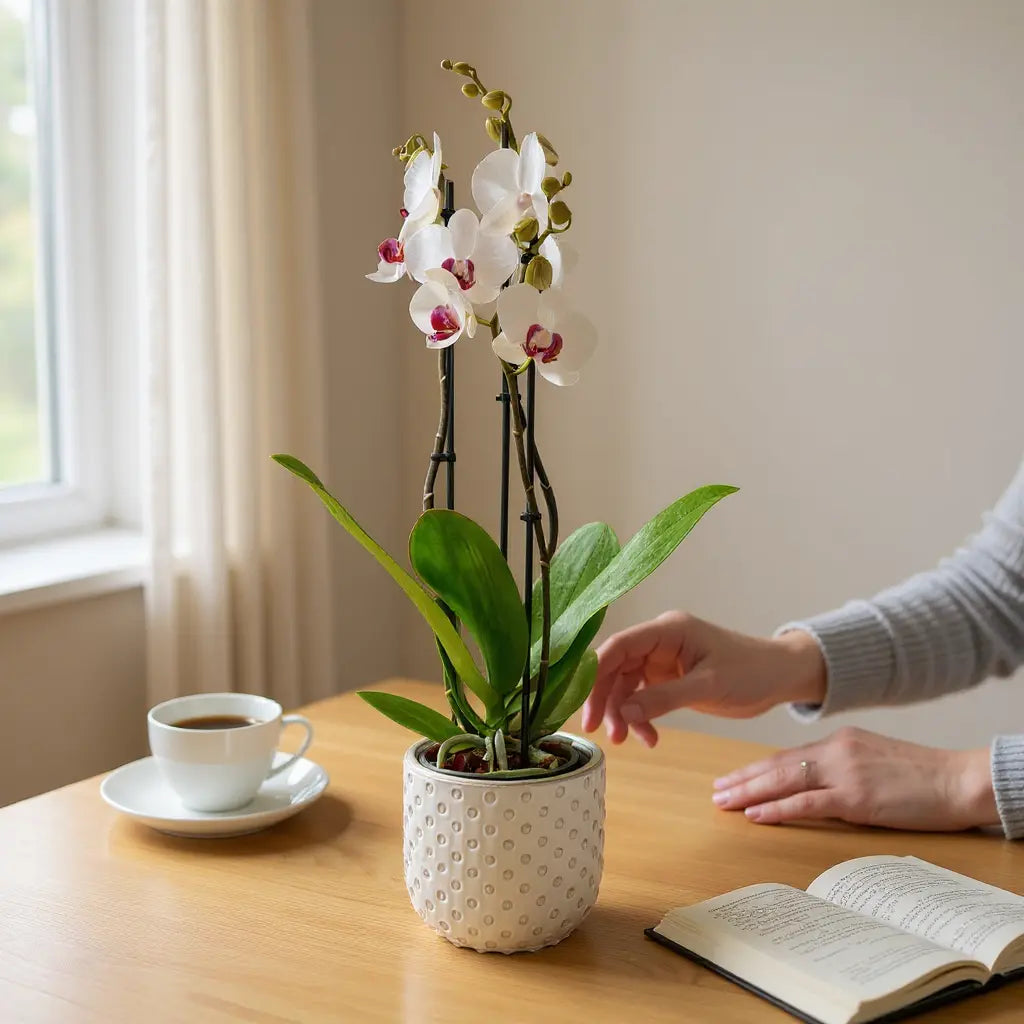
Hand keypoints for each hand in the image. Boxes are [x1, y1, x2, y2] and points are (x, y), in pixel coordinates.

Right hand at [582, 611, 826, 745]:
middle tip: (601, 733)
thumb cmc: (751, 671)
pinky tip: (650, 739)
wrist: (780, 677)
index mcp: (667, 630)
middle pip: (615, 667)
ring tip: (629, 742)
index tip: (585, 705)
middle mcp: (658, 642)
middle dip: (606, 700)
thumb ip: (664, 698)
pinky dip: (640, 718)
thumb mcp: (709, 685)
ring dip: (623, 714)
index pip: (619, 645)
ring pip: (625, 686)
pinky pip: (641, 697)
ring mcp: (661, 660)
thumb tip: (624, 713)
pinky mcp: (667, 679)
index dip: (595, 673)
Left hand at [712, 727, 998, 830]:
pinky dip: (778, 809)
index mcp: (839, 741)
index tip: (733, 777)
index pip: (787, 756)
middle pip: (777, 765)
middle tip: (716, 790)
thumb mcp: (874, 760)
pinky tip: (756, 814)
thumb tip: (817, 781)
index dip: (757, 768)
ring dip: (750, 792)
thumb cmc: (922, 776)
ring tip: (724, 801)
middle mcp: (835, 752)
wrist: (959, 779)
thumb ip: (843, 766)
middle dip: (743, 778)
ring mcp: (844, 773)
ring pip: (784, 781)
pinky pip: (807, 803)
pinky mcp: (856, 797)